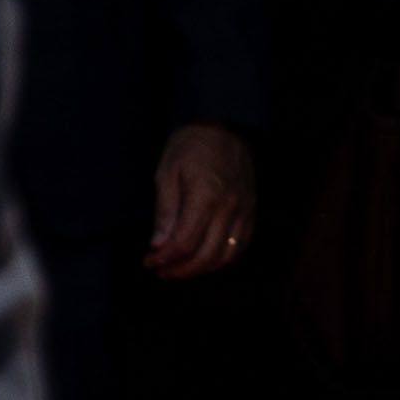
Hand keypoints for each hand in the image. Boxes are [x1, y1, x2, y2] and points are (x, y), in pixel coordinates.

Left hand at [142, 123, 254, 279]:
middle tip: (161, 270)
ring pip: (226, 256)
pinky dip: (222, 259)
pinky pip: (240, 246)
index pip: (185, 242)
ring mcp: (244, 211)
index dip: (164, 258)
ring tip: (180, 269)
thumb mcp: (167, 172)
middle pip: (206, 255)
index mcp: (206, 196)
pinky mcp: (251, 212)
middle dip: (180, 269)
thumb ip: (165, 210)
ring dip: (201, 269)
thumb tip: (158, 245)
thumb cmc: (191, 147)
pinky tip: (204, 259)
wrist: (226, 128)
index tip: (149, 261)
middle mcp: (229, 208)